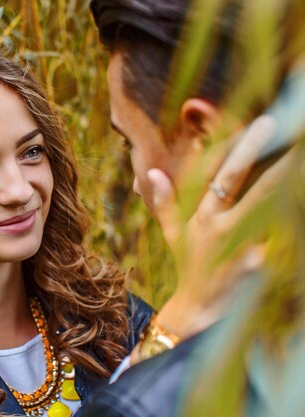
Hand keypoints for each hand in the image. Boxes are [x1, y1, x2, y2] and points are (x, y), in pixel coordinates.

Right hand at [148, 115, 293, 339]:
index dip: (230, 149)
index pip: (213, 176)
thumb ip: (163, 202)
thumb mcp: (172, 234)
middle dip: (252, 151)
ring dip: (280, 176)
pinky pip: (275, 232)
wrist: (202, 308)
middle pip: (235, 183)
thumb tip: (152, 170)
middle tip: (272, 123)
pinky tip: (296, 194)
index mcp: (199, 217)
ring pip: (261, 203)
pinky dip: (286, 213)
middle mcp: (217, 227)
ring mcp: (238, 245)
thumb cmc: (189, 264)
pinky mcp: (258, 262)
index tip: (247, 124)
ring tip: (296, 154)